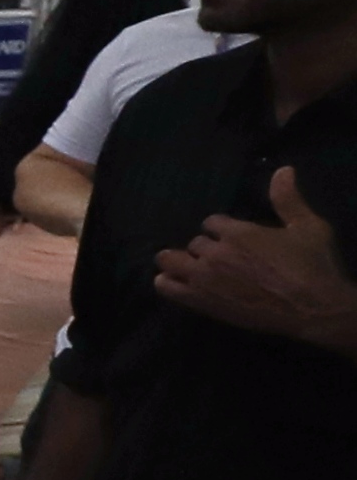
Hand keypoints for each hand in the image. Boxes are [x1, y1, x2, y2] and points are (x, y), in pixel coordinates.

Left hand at [154, 171, 356, 350]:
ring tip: (186, 266)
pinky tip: (172, 282)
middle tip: (218, 258)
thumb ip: (288, 199)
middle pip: (194, 243)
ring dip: (177, 261)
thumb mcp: (307, 227)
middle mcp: (216, 253)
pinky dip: (166, 282)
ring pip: (170, 260)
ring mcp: (204, 278)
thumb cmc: (313, 267)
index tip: (229, 237)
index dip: (219, 229)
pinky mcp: (200, 302)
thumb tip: (282, 170)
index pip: (211, 222)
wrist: (313, 309)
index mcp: (238, 233)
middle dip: (204, 248)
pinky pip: (166, 287)